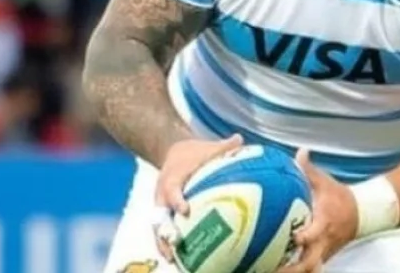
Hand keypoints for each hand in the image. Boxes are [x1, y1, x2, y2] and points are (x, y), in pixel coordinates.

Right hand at [152, 134, 243, 261]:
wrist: (172, 153)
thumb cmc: (194, 152)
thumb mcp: (206, 147)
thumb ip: (223, 146)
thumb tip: (240, 139)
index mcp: (171, 179)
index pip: (172, 190)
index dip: (177, 200)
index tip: (185, 210)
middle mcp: (162, 196)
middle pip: (160, 217)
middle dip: (164, 233)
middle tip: (174, 247)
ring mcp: (161, 207)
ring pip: (159, 230)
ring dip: (164, 246)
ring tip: (175, 262)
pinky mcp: (164, 215)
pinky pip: (164, 233)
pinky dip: (170, 246)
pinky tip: (182, 263)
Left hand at [278, 149, 358, 272]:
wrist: (362, 213)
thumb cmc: (339, 196)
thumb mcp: (325, 182)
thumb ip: (309, 170)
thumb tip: (300, 152)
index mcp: (324, 222)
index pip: (314, 233)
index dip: (304, 237)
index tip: (293, 237)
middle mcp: (324, 242)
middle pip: (310, 262)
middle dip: (293, 269)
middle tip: (272, 269)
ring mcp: (323, 252)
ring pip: (309, 270)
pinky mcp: (321, 257)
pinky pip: (309, 269)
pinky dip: (297, 271)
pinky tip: (277, 270)